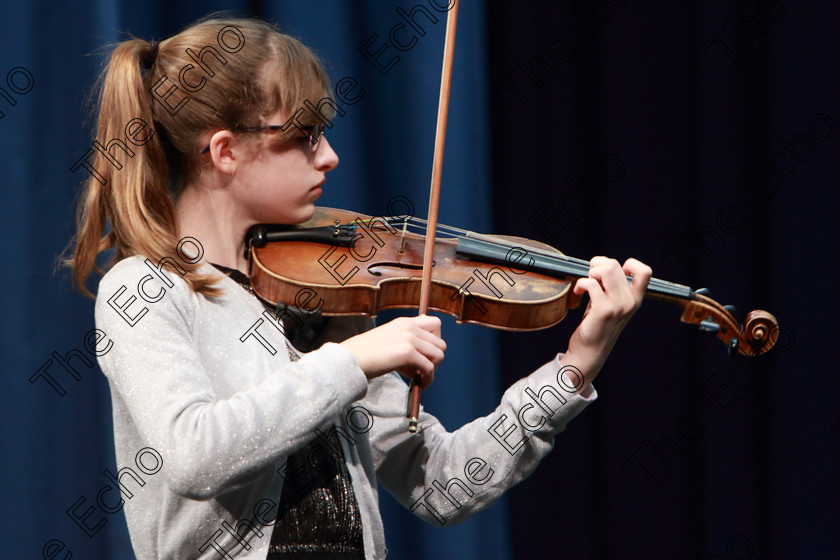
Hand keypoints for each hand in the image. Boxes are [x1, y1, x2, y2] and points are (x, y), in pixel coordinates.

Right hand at [339, 315, 445, 387]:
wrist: (351, 359)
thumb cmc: (365, 354)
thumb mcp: (389, 340)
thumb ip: (406, 344)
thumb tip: (421, 362)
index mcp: (404, 322)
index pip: (435, 324)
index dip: (435, 340)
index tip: (426, 354)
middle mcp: (409, 327)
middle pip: (440, 341)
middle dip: (435, 358)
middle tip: (424, 369)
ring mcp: (409, 338)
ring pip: (439, 354)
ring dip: (433, 369)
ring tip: (421, 377)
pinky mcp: (407, 353)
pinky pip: (429, 368)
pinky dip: (428, 379)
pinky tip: (420, 384)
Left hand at [563, 257, 650, 388]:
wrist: (590, 352)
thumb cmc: (597, 325)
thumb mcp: (611, 304)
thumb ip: (612, 286)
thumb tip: (602, 264)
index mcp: (635, 299)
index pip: (645, 272)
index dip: (629, 264)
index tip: (613, 272)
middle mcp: (630, 302)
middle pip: (615, 265)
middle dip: (597, 265)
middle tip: (590, 278)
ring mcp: (618, 307)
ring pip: (605, 270)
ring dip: (590, 273)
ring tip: (585, 284)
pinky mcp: (603, 311)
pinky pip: (591, 284)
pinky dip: (580, 284)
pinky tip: (578, 292)